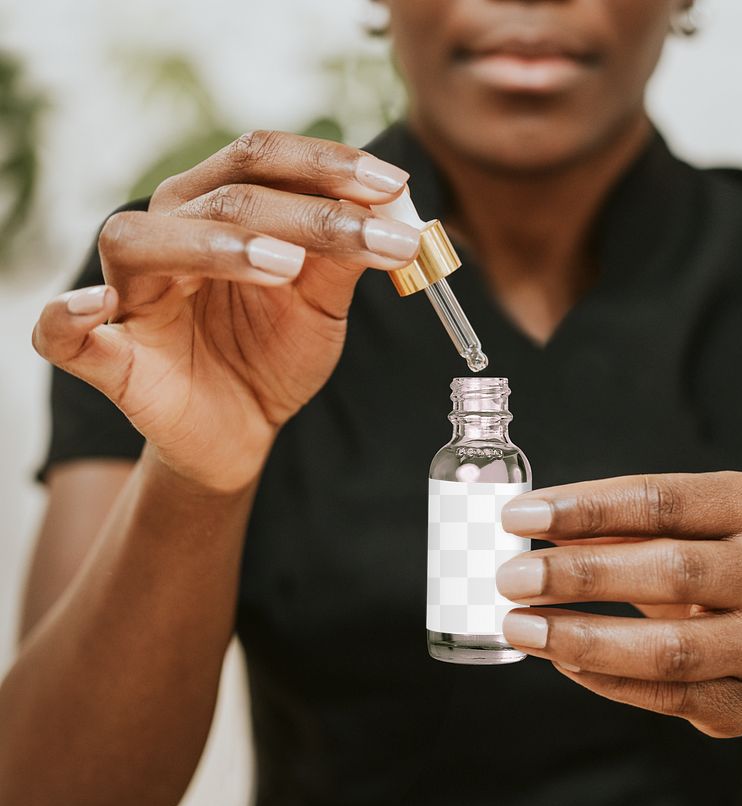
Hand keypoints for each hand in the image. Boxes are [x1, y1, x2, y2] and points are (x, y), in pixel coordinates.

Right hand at [32, 131, 420, 491]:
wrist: (243, 429)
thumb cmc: (273, 353)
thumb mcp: (321, 304)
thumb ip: (346, 257)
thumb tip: (397, 208)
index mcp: (218, 209)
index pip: (263, 160)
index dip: (328, 165)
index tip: (394, 185)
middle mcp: (168, 232)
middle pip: (224, 196)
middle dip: (308, 212)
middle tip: (373, 235)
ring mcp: (132, 291)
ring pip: (147, 241)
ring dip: (217, 246)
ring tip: (285, 267)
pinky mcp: (109, 354)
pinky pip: (63, 332)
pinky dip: (68, 316)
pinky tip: (94, 307)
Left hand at [497, 473, 741, 736]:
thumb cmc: (706, 569)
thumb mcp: (674, 529)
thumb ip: (612, 526)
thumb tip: (526, 527)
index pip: (661, 501)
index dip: (584, 508)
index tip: (518, 516)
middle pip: (671, 570)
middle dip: (579, 574)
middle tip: (511, 577)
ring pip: (669, 648)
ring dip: (582, 638)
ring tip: (521, 626)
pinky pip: (665, 695)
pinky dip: (606, 679)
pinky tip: (561, 661)